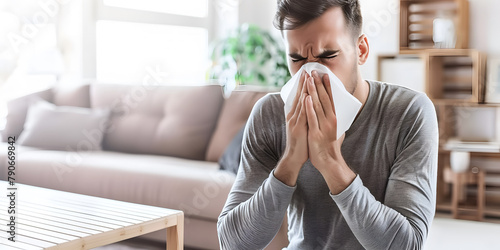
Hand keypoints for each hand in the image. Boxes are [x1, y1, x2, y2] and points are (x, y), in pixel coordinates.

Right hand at [275, 71, 309, 185]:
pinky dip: (304, 105)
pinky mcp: (297, 128)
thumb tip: (310, 108)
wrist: (294, 158)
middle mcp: (293, 116)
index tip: (307, 73)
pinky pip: (302, 114)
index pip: (299, 96)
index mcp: (295, 115)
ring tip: (307, 78)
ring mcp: (294, 122)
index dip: (303, 84)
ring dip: (304, 90)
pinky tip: (306, 96)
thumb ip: (305, 116)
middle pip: (298, 96)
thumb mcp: (302, 126)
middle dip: (303, 82)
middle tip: (307, 69)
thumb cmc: (301, 143)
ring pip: (300, 102)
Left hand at [305, 71, 355, 193]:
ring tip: (309, 79)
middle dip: (318, 84)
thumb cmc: (330, 146)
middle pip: (324, 98)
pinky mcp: (316, 133)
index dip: (327, 85)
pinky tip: (307, 97)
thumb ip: (333, 119)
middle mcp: (330, 120)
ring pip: (318, 105)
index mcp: (334, 118)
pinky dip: (309, 107)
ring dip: (313, 91)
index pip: (331, 98)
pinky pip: (312, 118)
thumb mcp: (334, 129)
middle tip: (314, 71)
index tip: (324, 74)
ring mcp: (323, 126)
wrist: (328, 162)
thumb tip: (335, 111)